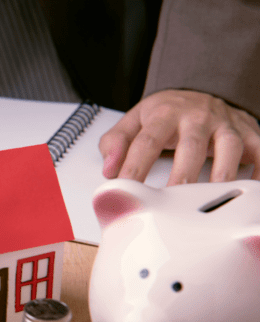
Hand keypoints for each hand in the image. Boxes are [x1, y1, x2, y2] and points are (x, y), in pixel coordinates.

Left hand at [99, 90, 259, 184]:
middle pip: (191, 144)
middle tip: (173, 199)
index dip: (135, 165)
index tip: (126, 187)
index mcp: (164, 114)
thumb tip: (108, 167)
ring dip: (222, 173)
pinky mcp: (248, 133)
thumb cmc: (165, 113)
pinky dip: (258, 170)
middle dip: (183, 173)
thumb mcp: (134, 119)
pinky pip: (259, 150)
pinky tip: (252, 189)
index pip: (147, 140)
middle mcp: (197, 116)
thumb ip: (117, 142)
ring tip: (212, 198)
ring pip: (229, 147)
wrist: (200, 90)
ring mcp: (225, 124)